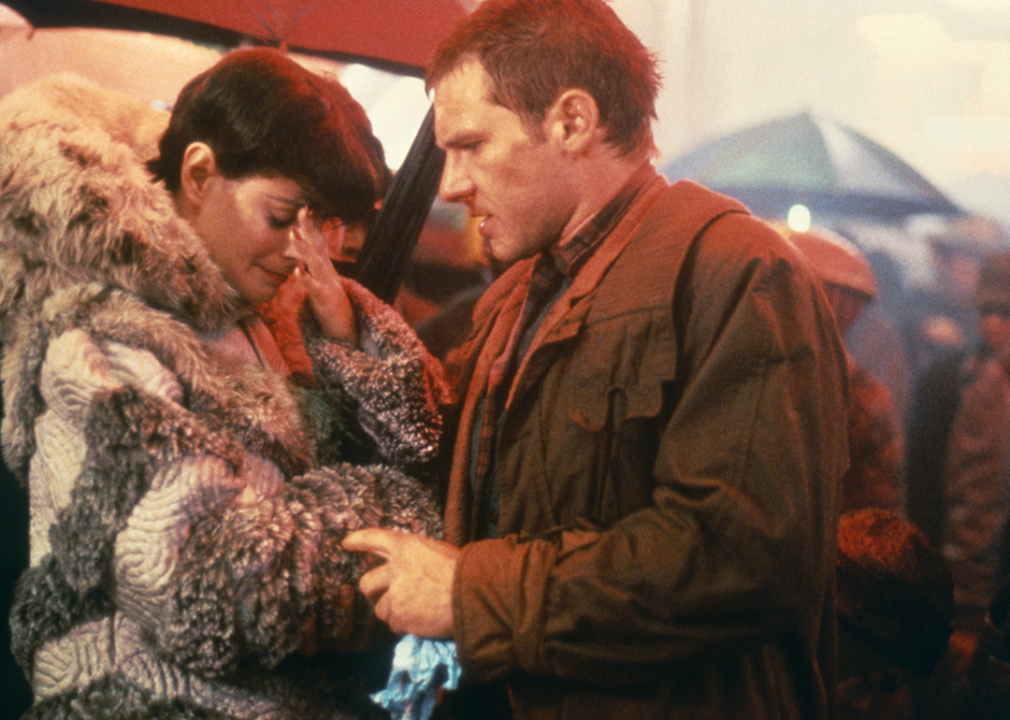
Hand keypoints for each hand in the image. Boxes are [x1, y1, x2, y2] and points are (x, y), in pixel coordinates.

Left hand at [289, 207, 357, 344]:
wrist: (349, 332)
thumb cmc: (332, 309)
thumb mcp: (322, 285)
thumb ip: (312, 270)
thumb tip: (298, 257)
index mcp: (326, 270)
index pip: (318, 244)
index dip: (311, 227)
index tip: (304, 208)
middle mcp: (328, 274)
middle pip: (317, 247)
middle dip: (308, 229)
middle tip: (301, 210)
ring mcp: (328, 286)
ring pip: (316, 264)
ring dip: (304, 249)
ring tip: (292, 234)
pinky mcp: (326, 302)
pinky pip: (315, 289)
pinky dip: (306, 280)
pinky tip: (296, 272)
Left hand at [343, 528, 459, 637]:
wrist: (471, 594)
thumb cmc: (464, 570)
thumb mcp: (438, 552)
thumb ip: (418, 557)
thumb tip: (411, 566)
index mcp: (407, 547)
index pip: (375, 538)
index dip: (358, 540)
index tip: (346, 544)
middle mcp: (395, 569)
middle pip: (367, 582)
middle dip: (371, 592)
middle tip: (380, 597)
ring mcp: (396, 595)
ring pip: (380, 608)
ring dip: (392, 612)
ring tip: (412, 612)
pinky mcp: (400, 617)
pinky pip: (394, 624)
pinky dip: (404, 625)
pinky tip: (420, 621)